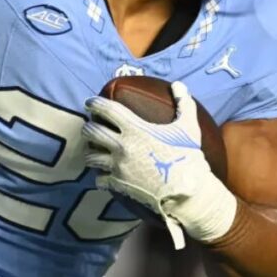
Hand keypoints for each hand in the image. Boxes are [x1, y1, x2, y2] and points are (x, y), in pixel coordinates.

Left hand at [83, 81, 236, 248]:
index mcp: (135, 129)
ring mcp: (118, 167)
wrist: (186, 191)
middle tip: (89, 125)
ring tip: (94, 150)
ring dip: (90, 152)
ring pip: (91, 157)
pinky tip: (103, 175)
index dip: (95, 103)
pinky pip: (99, 179)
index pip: (107, 110)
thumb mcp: (189, 127)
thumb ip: (184, 104)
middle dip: (87, 127)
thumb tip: (179, 85)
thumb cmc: (187, 157)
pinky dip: (100, 176)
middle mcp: (122, 146)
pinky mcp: (119, 184)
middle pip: (91, 132)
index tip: (90, 102)